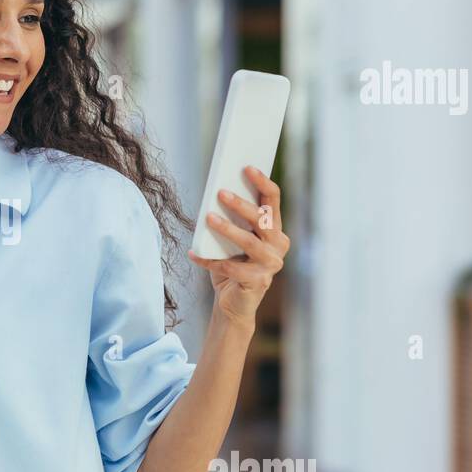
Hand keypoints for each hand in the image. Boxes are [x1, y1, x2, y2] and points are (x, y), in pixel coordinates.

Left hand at [187, 166, 290, 327]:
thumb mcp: (233, 238)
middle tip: (221, 192)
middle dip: (241, 204)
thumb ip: (232, 219)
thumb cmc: (232, 264)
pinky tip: (193, 253)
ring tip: (209, 217)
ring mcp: (270, 265)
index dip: (262, 182)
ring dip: (227, 229)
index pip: (272, 200)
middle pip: (262, 219)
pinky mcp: (257, 283)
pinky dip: (209, 260)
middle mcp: (278, 246)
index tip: (246, 167)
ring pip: (249, 242)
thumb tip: (216, 192)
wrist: (232, 304)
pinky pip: (231, 268)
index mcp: (275, 229)